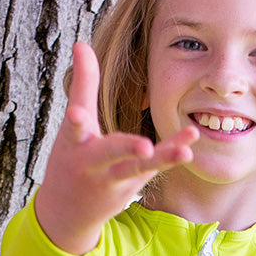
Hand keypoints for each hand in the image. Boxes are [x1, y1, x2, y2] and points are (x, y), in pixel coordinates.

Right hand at [34, 42, 198, 253]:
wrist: (66, 212)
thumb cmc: (70, 158)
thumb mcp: (72, 123)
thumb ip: (83, 84)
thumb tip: (81, 43)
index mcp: (75, 145)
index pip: (74, 131)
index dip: (75, 122)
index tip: (75, 116)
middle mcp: (95, 165)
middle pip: (112, 153)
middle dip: (126, 149)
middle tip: (145, 147)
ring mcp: (115, 179)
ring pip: (140, 168)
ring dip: (163, 160)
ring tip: (185, 152)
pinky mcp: (133, 186)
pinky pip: (154, 170)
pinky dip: (171, 158)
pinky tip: (189, 145)